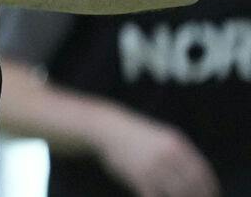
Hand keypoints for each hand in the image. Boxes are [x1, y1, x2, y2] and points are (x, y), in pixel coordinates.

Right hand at [94, 113, 218, 196]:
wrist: (108, 129)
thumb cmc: (137, 136)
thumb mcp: (163, 138)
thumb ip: (180, 153)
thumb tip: (199, 174)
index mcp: (176, 145)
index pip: (201, 172)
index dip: (209, 187)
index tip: (212, 195)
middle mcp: (167, 155)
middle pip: (191, 185)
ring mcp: (153, 166)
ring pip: (176, 193)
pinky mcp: (139, 176)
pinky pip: (156, 196)